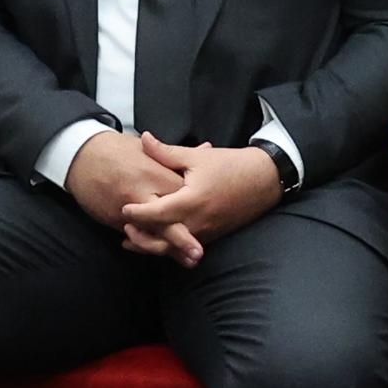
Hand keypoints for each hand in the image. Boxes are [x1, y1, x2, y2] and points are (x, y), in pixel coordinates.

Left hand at [110, 133, 284, 261]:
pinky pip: (186, 247)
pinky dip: (169, 246)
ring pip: (173, 248)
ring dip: (152, 245)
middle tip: (124, 228)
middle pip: (161, 239)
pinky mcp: (213, 236)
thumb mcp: (197, 156)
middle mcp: (198, 222)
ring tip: (133, 240)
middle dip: (140, 237)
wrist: (264, 179)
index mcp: (191, 201)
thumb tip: (144, 139)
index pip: (156, 213)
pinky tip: (159, 240)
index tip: (123, 208)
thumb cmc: (231, 165)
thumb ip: (166, 152)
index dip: (136, 213)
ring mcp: (207, 232)